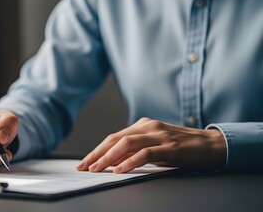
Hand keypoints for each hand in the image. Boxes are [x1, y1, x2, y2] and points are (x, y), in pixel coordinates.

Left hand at [76, 117, 226, 172]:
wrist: (212, 145)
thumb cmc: (181, 147)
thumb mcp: (155, 145)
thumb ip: (136, 149)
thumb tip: (113, 160)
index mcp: (142, 125)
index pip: (113, 137)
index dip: (97, 150)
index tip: (84, 162)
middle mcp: (147, 127)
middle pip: (115, 139)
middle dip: (96, 154)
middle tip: (83, 167)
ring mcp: (158, 135)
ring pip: (126, 144)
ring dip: (108, 158)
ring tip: (96, 169)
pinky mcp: (169, 147)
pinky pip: (145, 154)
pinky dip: (130, 162)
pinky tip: (119, 170)